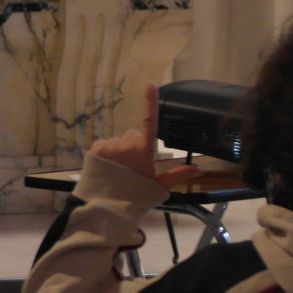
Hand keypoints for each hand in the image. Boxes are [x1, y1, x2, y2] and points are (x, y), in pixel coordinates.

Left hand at [88, 85, 203, 189]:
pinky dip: (107, 153)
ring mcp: (109, 145)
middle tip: (134, 167)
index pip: (149, 122)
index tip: (150, 85)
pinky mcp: (95, 148)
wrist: (105, 208)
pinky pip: (105, 145)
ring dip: (120, 150)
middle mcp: (125, 143)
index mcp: (143, 151)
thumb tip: (198, 169)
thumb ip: (177, 175)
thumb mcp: (158, 187)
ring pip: (118, 141)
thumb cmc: (135, 197)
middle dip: (135, 145)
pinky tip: (107, 168)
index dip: (150, 103)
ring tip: (118, 171)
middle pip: (133, 135)